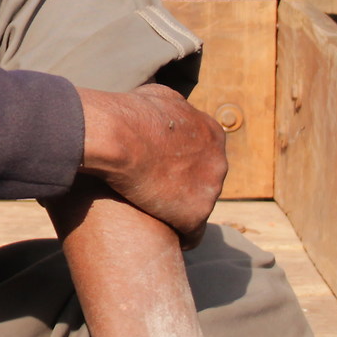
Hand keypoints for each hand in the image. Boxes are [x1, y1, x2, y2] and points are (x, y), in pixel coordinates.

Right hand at [76, 84, 229, 236]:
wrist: (118, 136)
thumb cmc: (130, 114)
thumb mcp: (158, 97)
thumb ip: (171, 107)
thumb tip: (164, 107)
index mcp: (212, 133)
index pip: (204, 154)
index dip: (182, 163)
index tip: (163, 171)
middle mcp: (218, 161)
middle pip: (206, 181)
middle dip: (185, 188)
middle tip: (158, 195)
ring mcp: (210, 190)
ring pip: (200, 208)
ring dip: (182, 212)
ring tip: (159, 219)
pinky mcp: (195, 215)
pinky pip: (193, 234)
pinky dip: (182, 237)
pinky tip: (169, 240)